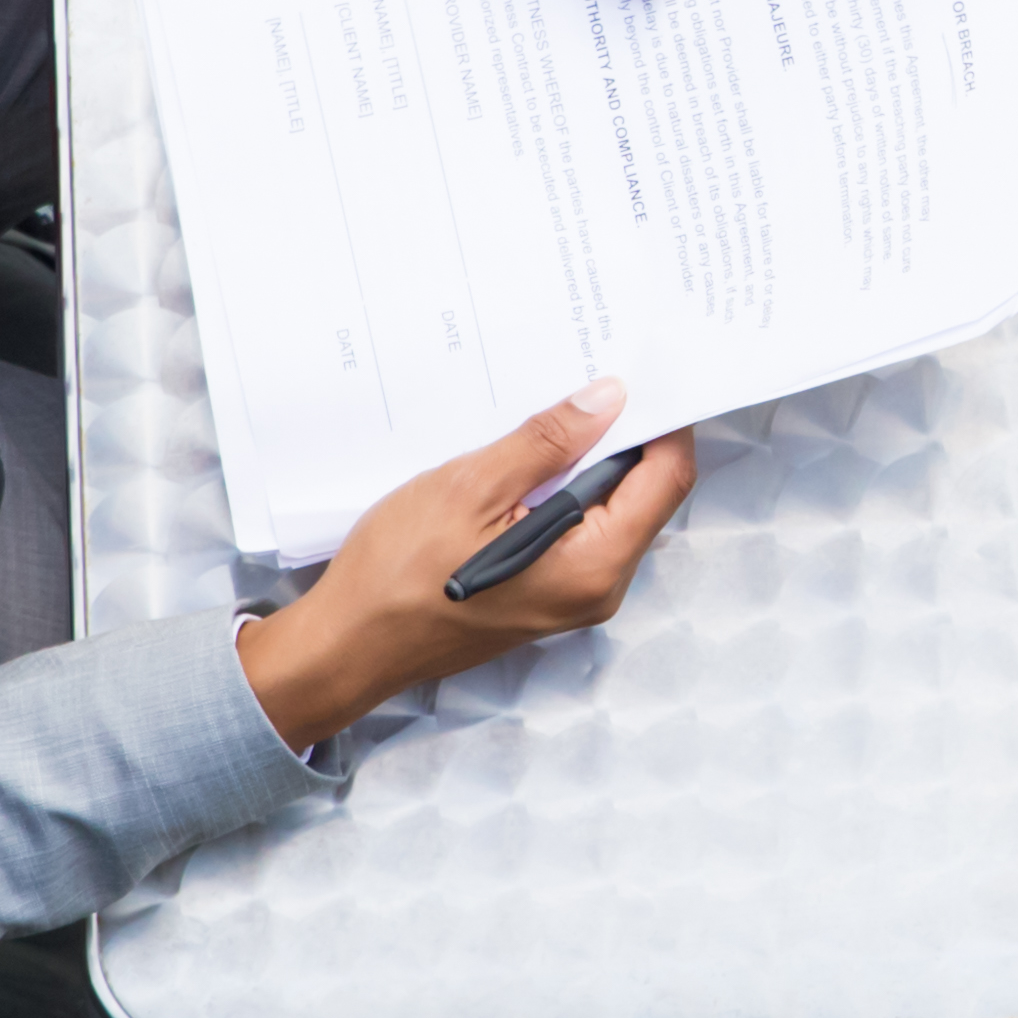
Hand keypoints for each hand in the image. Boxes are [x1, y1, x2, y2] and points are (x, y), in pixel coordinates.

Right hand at [237, 379, 698, 748]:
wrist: (351, 645)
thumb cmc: (399, 575)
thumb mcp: (471, 488)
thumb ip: (547, 443)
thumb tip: (607, 398)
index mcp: (593, 566)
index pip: (666, 479)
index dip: (662, 421)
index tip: (641, 371)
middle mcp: (598, 589)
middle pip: (644, 495)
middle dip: (626, 435)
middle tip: (594, 377)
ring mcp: (573, 596)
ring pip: (610, 511)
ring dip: (590, 461)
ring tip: (556, 413)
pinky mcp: (547, 594)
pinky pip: (578, 531)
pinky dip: (566, 490)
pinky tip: (531, 461)